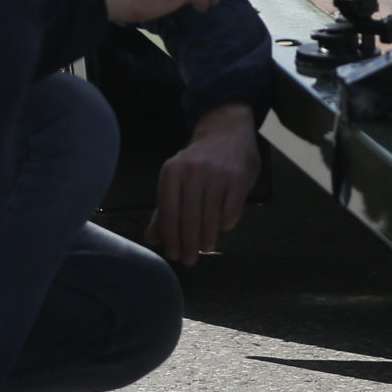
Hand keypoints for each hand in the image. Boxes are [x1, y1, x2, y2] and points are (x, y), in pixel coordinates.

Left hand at [149, 103, 257, 264]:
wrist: (227, 130)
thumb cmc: (198, 160)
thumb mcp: (177, 178)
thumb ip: (165, 208)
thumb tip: (152, 239)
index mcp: (172, 171)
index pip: (168, 212)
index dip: (170, 238)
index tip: (173, 255)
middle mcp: (193, 171)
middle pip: (189, 219)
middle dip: (188, 244)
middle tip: (189, 260)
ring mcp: (218, 173)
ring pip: (210, 218)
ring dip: (207, 239)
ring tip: (206, 248)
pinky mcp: (239, 178)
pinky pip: (230, 212)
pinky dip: (225, 224)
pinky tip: (222, 227)